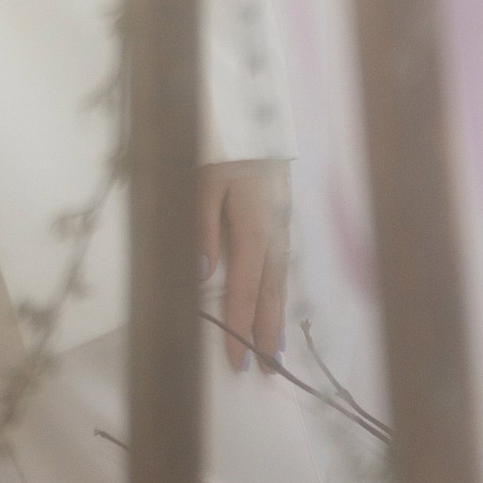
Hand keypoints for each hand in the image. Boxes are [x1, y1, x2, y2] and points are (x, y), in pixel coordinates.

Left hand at [201, 159, 290, 374]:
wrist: (254, 111)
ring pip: (279, 280)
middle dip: (266, 332)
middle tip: (267, 372)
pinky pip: (280, 263)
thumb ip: (202, 225)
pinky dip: (278, 289)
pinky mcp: (280, 215)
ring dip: (276, 315)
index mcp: (253, 227)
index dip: (240, 326)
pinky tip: (276, 302)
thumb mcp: (202, 179)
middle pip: (270, 292)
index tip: (237, 361)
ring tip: (275, 350)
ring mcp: (281, 224)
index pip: (245, 288)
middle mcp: (273, 232)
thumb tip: (204, 274)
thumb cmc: (221, 143)